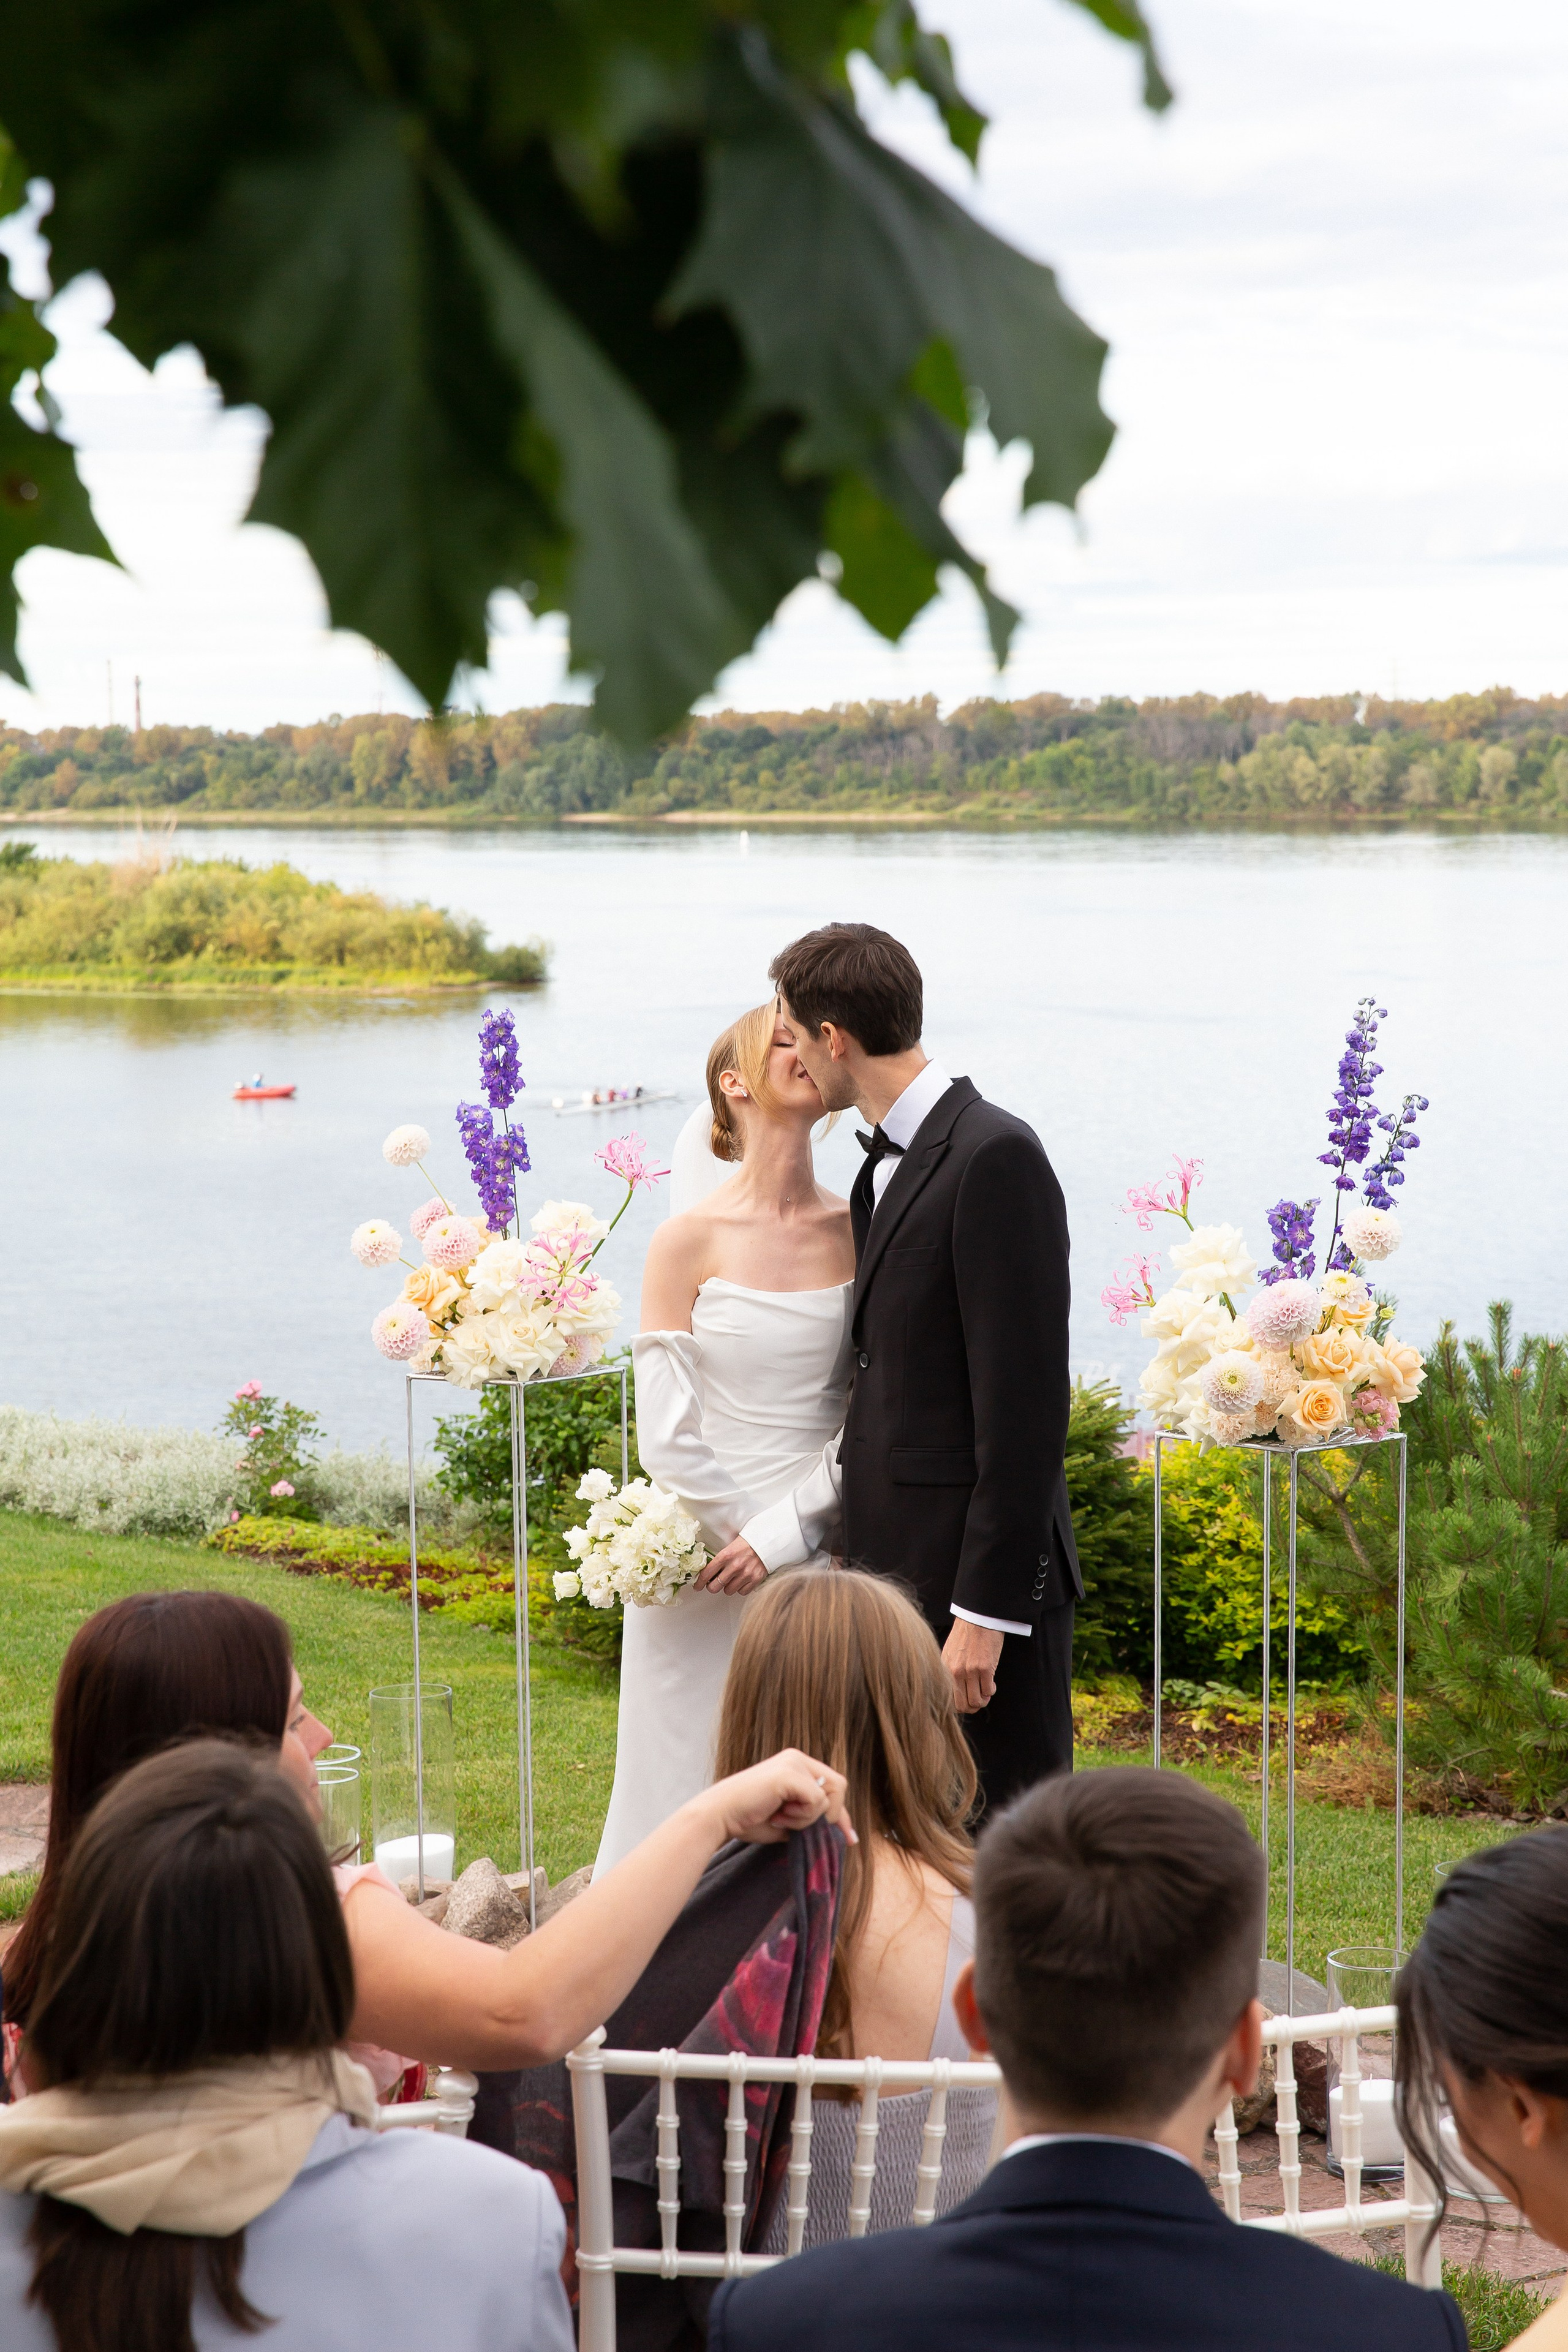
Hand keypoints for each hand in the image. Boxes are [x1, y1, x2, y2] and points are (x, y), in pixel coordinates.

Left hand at [695, 1537, 768, 1594]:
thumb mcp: (729, 1546)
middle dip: (712, 1586)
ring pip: (728, 1591)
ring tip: (732, 1578)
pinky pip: (742, 1592)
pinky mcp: (755, 1579)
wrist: (767, 1541)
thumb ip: (719, 1559)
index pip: (706, 1574)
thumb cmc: (748, 1542)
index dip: (699, 1582)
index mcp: (725, 1555)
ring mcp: (745, 1574)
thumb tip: (708, 1572)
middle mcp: (734, 1566)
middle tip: (714, 1584)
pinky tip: (742, 1580)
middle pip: (715, 1587)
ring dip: (728, 1586)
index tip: (697, 1586)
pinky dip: (740, 1588)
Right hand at [698, 1749, 856, 1846]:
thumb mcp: (788, 1820)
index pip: (833, 1786)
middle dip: (828, 1815)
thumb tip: (839, 1831)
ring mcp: (793, 1763)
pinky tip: (778, 1814)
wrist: (720, 1816)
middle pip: (838, 1787)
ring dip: (808, 1818)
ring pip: (827, 1797)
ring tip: (781, 1817)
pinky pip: (816, 1801)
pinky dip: (802, 1816)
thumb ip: (810, 1818)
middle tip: (797, 1826)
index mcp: (797, 1765)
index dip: (843, 1814)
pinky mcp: (789, 1773)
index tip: (850, 1839)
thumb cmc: (749, 1819)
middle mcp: (797, 1758)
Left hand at [942, 1620, 1002, 1712]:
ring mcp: (970, 1671)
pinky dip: (991, 1691)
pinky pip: (988, 1691)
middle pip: (963, 1706)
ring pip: (976, 1701)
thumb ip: (950, 1671)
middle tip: (979, 1698)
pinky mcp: (985, 1668)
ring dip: (983, 1699)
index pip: (948, 1700)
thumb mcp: (949, 1653)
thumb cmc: (965, 1634)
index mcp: (945, 1669)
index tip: (967, 1699)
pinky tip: (991, 1682)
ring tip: (986, 1689)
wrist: (978, 1618)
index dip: (960, 1704)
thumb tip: (955, 1691)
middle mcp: (955, 1672)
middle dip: (972, 1707)